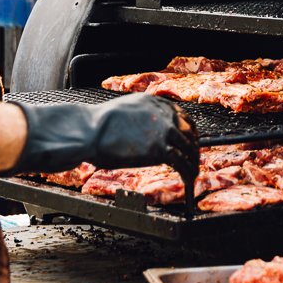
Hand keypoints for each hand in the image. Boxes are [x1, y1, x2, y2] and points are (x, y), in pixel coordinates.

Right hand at [7, 95, 196, 173]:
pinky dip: (188, 173)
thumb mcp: (125, 110)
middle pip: (189, 132)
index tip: (191, 142)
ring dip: (193, 162)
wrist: (89, 131)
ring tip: (193, 173)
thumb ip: (141, 117)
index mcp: (155, 103)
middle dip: (193, 148)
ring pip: (189, 148)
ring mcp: (163, 131)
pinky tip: (188, 180)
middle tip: (193, 160)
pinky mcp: (160, 149)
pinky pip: (182, 162)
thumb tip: (145, 131)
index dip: (190, 132)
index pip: (183, 117)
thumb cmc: (98, 125)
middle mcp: (163, 114)